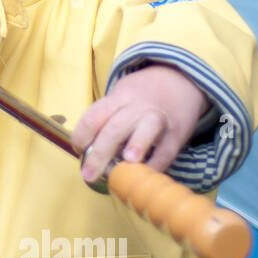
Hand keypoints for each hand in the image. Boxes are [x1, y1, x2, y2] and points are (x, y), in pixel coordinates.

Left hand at [70, 63, 211, 182]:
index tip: (79, 151)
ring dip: (137, 145)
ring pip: (147, 130)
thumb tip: (85, 154)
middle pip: (115, 128)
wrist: (178, 81)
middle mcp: (136, 108)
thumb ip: (104, 121)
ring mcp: (158, 119)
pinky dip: (157, 164)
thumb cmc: (139, 98)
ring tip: (129, 160)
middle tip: (89, 174)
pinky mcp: (176, 134)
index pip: (94, 116)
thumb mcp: (119, 99)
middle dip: (100, 153)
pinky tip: (145, 176)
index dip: (82, 135)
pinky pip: (167, 150)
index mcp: (117, 100)